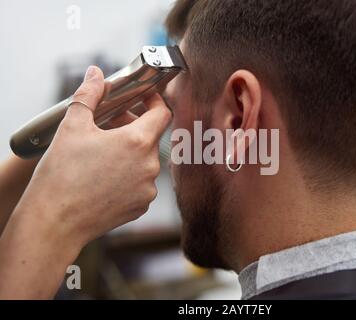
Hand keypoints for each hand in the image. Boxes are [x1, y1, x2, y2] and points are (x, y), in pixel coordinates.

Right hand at [15, 65, 171, 248]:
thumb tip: (96, 74)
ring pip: (146, 160)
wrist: (55, 221)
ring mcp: (148, 189)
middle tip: (110, 124)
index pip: (162, 113)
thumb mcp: (73, 126)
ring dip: (131, 152)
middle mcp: (150, 166)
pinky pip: (142, 183)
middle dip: (133, 126)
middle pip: (151, 137)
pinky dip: (129, 175)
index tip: (144, 98)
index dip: (155, 101)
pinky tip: (107, 176)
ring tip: (104, 153)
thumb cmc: (62, 174)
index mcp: (138, 141)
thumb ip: (89, 94)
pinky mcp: (142, 206)